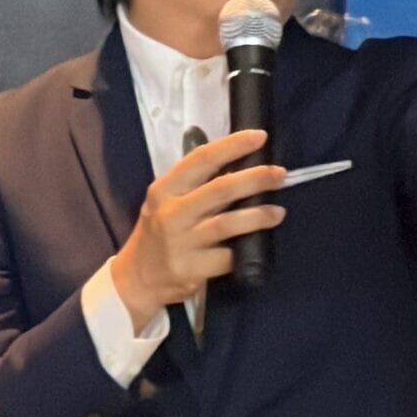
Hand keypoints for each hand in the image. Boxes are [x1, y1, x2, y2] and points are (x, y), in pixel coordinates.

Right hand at [111, 129, 286, 330]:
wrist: (137, 279)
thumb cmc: (158, 234)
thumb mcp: (165, 202)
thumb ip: (195, 185)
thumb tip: (240, 165)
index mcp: (165, 189)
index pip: (201, 159)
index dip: (233, 146)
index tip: (259, 137)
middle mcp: (171, 213)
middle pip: (220, 189)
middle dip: (255, 179)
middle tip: (280, 175)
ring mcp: (181, 242)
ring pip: (227, 223)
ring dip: (258, 215)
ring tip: (278, 212)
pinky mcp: (190, 269)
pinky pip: (226, 257)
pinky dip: (244, 250)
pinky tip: (257, 246)